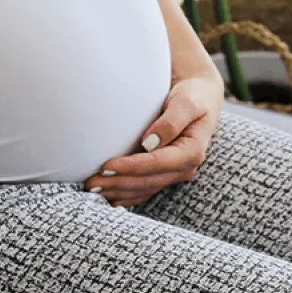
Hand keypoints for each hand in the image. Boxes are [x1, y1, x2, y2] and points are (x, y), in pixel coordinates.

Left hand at [85, 68, 223, 207]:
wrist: (200, 97)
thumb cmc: (193, 95)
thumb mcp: (187, 102)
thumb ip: (171, 121)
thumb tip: (150, 142)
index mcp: (192, 151)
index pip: (157, 163)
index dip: (131, 167)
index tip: (106, 165)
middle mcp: (185, 166)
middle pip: (148, 180)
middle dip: (118, 183)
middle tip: (91, 182)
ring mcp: (175, 172)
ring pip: (144, 188)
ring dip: (118, 191)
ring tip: (93, 189)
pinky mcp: (166, 172)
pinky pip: (145, 189)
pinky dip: (127, 195)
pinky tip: (109, 197)